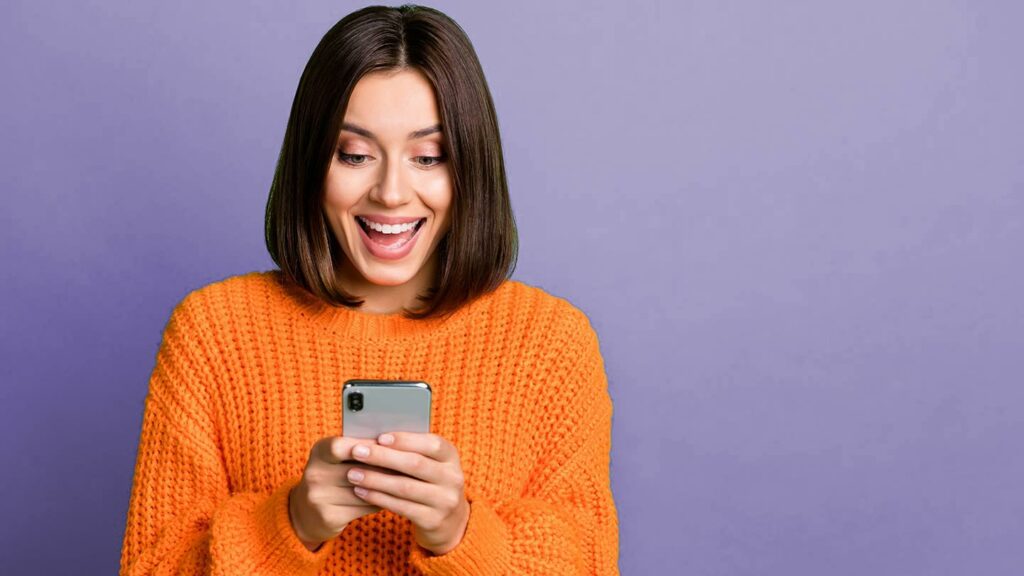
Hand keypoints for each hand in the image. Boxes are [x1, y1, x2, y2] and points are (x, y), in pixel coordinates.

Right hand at [289, 436, 392, 550]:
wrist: (305, 513)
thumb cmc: (332, 477)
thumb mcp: (337, 459)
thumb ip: (359, 450)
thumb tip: (395, 442)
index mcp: (319, 451)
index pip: (341, 445)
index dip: (367, 446)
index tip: (389, 446)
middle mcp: (315, 473)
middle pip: (358, 469)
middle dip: (385, 467)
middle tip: (408, 466)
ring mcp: (318, 496)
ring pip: (365, 489)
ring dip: (387, 486)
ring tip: (403, 481)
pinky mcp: (328, 517)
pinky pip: (364, 507)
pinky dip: (380, 501)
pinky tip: (390, 497)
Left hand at [347, 432, 468, 554]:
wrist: (449, 521)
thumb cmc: (429, 482)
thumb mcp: (430, 463)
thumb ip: (411, 450)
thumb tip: (376, 438)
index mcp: (451, 456)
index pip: (432, 443)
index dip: (405, 439)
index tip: (380, 437)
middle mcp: (452, 477)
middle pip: (415, 464)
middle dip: (383, 457)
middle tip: (357, 452)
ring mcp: (445, 501)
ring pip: (405, 487)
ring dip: (375, 479)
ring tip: (353, 474)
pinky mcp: (433, 520)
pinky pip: (401, 507)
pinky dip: (378, 498)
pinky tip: (361, 491)